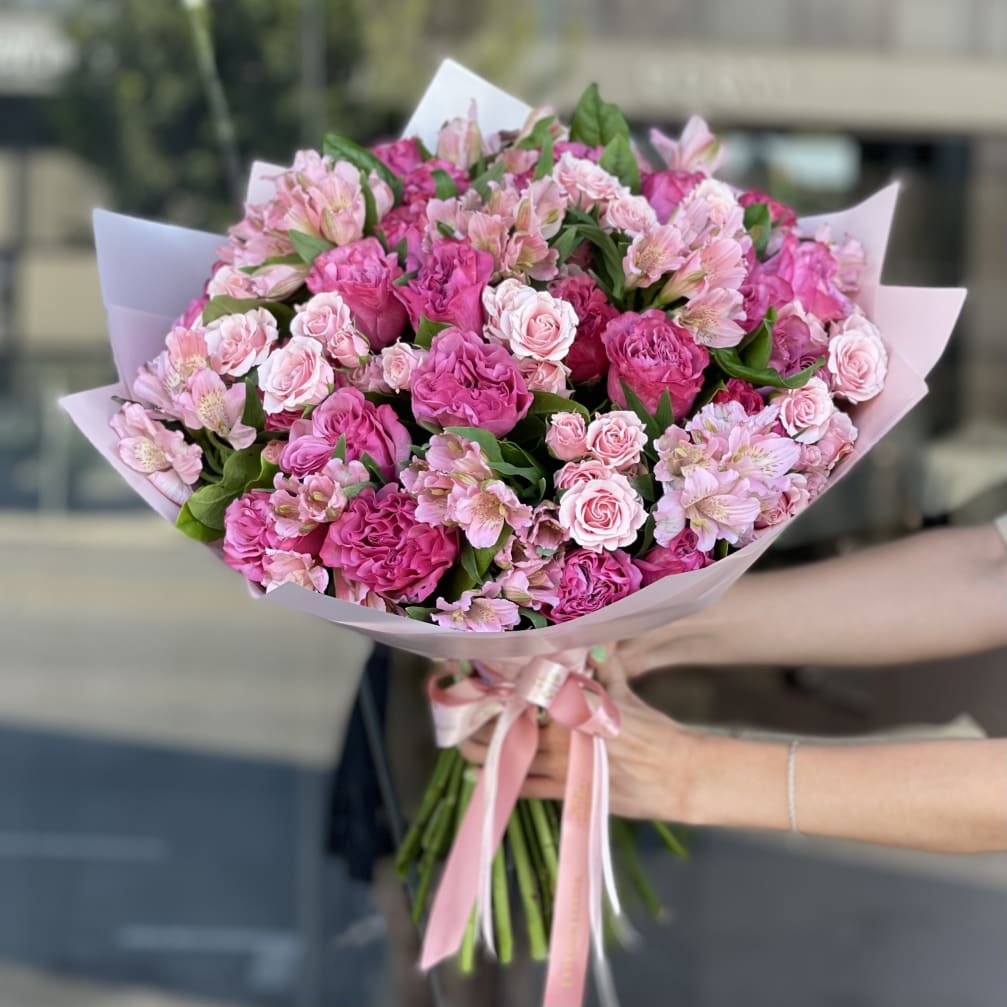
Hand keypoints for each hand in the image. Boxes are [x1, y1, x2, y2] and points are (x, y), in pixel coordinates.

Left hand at [460, 653, 696, 820]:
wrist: (677, 775)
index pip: (524, 694)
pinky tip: (481, 774)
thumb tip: (593, 639)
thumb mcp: (623, 693)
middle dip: (482, 723)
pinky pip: (525, 788)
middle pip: (510, 728)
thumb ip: (602, 667)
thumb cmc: (652, 731)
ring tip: (463, 744)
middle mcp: (564, 737)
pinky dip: (501, 780)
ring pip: (512, 760)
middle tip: (462, 715)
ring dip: (485, 752)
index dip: (495, 689)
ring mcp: (564, 769)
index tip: (473, 679)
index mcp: (575, 708)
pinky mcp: (569, 794)